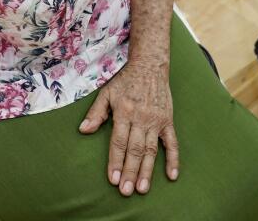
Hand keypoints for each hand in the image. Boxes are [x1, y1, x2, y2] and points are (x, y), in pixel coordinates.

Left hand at [79, 62, 178, 195]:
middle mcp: (141, 118)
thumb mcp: (106, 93)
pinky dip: (173, 159)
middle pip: (135, 149)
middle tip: (126, 190)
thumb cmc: (125, 81)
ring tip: (143, 188)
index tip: (113, 178)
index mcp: (124, 112)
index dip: (116, 161)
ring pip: (151, 150)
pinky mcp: (168, 120)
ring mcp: (156, 120)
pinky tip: (171, 175)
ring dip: (147, 170)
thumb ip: (96, 113)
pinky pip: (172, 143)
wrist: (150, 66)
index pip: (119, 142)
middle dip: (130, 171)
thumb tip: (83, 130)